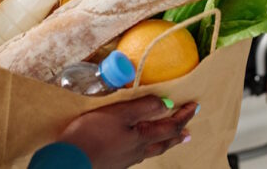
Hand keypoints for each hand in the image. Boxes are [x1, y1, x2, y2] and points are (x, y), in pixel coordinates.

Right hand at [58, 95, 196, 167]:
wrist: (71, 160)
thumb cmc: (92, 134)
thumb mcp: (120, 113)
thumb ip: (143, 107)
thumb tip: (167, 104)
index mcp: (142, 137)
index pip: (170, 127)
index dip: (184, 116)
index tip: (195, 106)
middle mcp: (138, 151)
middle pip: (163, 143)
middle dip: (176, 135)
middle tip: (188, 132)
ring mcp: (125, 160)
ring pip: (150, 150)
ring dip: (162, 142)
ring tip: (167, 139)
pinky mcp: (114, 164)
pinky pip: (136, 155)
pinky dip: (144, 148)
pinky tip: (136, 147)